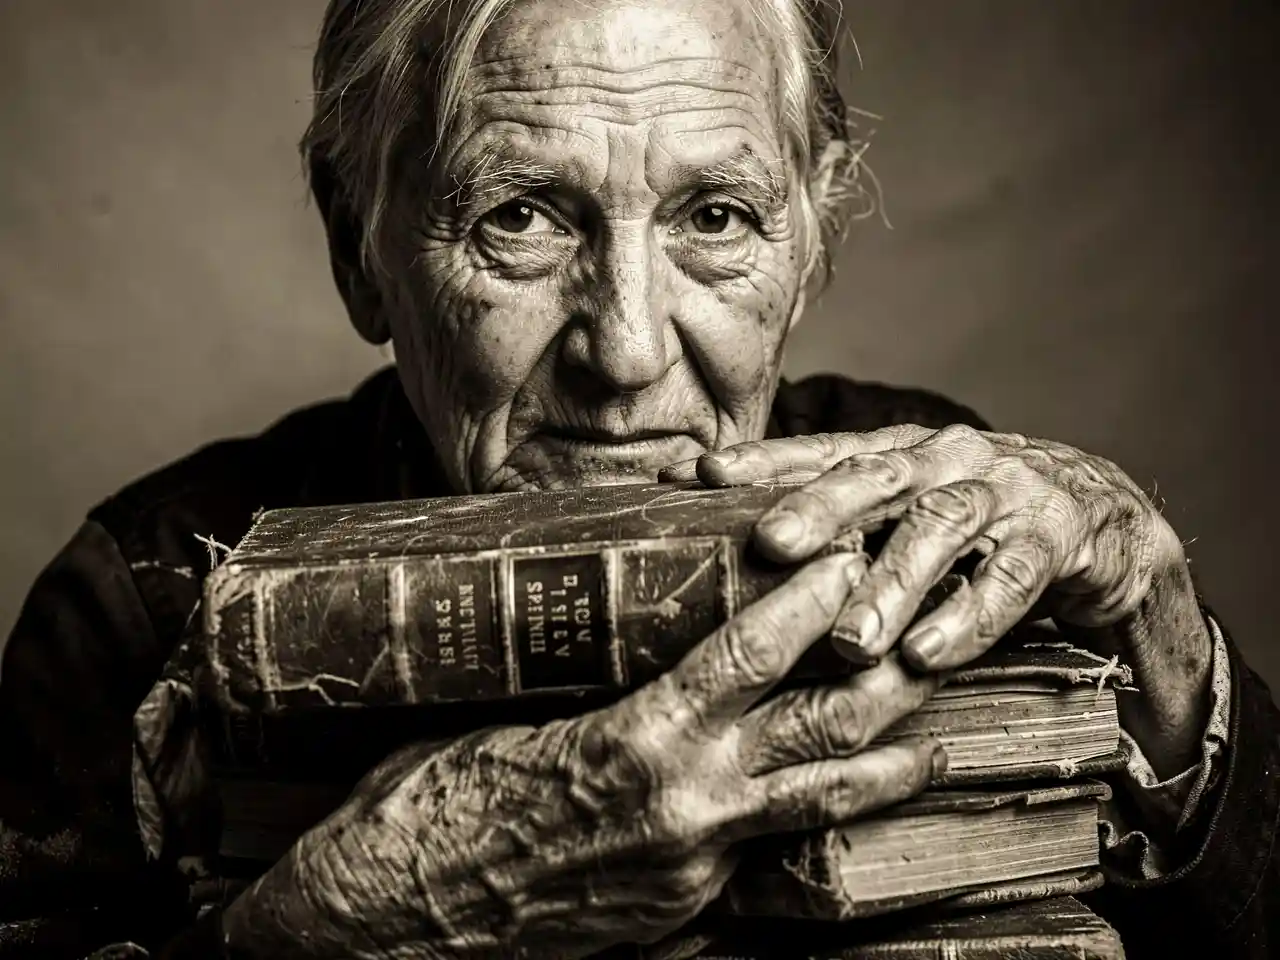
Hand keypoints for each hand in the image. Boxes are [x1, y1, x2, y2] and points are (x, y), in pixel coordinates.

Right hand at [220, 553, 943, 959]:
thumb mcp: (513, 721)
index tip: (848, 560)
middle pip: (815, 733)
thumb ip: (594, 693)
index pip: (747, 656)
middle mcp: (681, 804)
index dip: (809, 604)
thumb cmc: (432, 801)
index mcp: (634, 740)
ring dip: (882, 772)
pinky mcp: (681, 908)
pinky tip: (818, 804)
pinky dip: (793, 822)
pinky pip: (754, 856)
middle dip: (883, 684)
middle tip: (931, 643)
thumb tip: (636, 650)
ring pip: (812, 806)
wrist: (395, 917)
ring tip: (937, 750)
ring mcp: (690, 865)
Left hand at [660, 424, 1214, 779]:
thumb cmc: (978, 524)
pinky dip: (967, 618)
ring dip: (890, 585)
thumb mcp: (906, 515)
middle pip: (876, 478)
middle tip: (769, 545)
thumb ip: (843, 528)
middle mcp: (946, 459)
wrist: (1103, 524)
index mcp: (900, 452)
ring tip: (846, 641)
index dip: (761, 462)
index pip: (820, 452)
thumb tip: (740, 553)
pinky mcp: (1056, 534)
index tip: (698, 476)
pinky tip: (925, 654)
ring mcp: (1004, 491)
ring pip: (939, 530)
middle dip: (819, 510)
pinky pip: (1009, 578)